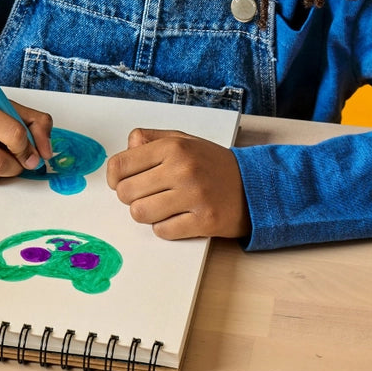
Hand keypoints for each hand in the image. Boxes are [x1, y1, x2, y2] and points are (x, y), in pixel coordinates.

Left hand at [106, 127, 249, 239]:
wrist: (256, 185)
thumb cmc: (214, 164)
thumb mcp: (184, 141)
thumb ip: (152, 140)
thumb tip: (127, 148)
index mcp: (173, 147)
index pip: (120, 165)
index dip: (115, 178)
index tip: (122, 182)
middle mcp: (182, 169)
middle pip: (126, 192)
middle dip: (132, 197)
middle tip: (148, 195)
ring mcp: (193, 195)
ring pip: (140, 213)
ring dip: (147, 214)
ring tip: (162, 208)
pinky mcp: (204, 221)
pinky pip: (162, 231)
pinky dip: (165, 228)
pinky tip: (178, 218)